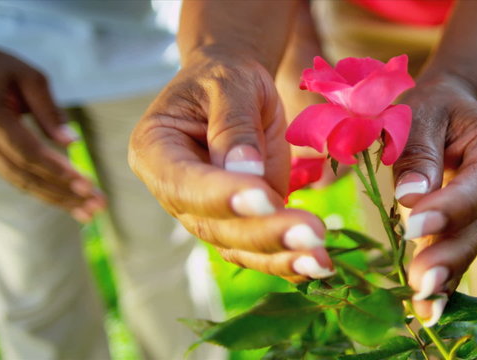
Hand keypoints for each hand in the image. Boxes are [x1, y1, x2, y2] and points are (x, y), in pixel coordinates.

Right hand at [0, 50, 104, 221]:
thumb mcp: (26, 75)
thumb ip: (48, 110)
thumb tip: (71, 144)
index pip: (28, 152)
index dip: (58, 171)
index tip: (87, 185)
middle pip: (24, 176)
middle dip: (63, 194)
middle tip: (98, 207)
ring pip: (19, 182)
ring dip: (55, 199)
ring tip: (89, 212)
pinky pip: (16, 176)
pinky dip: (43, 189)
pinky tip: (68, 199)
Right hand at [129, 48, 333, 280]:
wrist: (235, 91)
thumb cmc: (225, 79)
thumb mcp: (230, 84)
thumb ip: (234, 125)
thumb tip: (245, 171)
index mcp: (156, 151)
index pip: (184, 183)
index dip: (222, 195)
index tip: (264, 197)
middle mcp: (176, 192)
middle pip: (214, 225)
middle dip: (264, 232)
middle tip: (311, 234)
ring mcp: (208, 213)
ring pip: (238, 246)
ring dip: (281, 256)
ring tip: (321, 261)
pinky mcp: (240, 222)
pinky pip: (259, 249)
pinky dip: (288, 261)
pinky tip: (317, 266)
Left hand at [393, 74, 476, 325]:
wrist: (448, 112)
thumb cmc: (433, 108)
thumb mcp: (421, 114)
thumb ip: (417, 153)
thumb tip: (410, 197)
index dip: (452, 207)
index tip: (416, 227)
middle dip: (449, 254)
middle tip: (421, 281)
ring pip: (471, 244)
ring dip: (446, 274)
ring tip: (424, 304)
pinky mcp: (472, 226)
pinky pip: (459, 252)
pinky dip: (443, 278)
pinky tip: (428, 306)